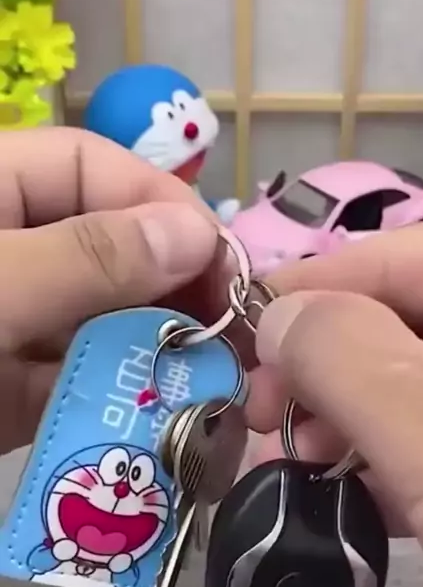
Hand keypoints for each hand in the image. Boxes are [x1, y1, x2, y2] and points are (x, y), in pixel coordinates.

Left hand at [0, 127, 221, 454]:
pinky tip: (173, 418)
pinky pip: (83, 385)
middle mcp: (16, 254)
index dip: (161, 203)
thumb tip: (195, 234)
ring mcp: (17, 325)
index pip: (91, 167)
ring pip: (105, 323)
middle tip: (235, 332)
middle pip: (111, 249)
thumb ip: (85, 257)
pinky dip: (126, 403)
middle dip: (175, 287)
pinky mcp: (19, 392)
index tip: (222, 260)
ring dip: (161, 351)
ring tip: (220, 380)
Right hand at [248, 219, 422, 586]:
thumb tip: (280, 313)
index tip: (240, 337)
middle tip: (265, 421)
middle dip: (330, 367)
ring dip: (355, 420)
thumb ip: (348, 357)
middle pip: (417, 317)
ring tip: (296, 465)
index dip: (313, 288)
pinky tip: (355, 493)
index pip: (408, 254)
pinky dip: (401, 460)